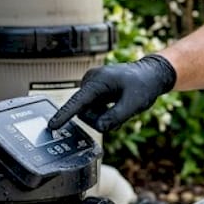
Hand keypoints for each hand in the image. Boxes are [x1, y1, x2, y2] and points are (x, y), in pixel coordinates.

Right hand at [47, 55, 176, 132]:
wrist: (151, 75)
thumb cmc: (144, 86)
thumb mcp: (133, 104)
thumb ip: (115, 117)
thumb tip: (99, 127)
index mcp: (97, 81)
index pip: (77, 102)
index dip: (64, 115)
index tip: (52, 126)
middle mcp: (90, 81)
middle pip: (83, 111)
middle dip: (99, 118)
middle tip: (120, 113)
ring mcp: (91, 85)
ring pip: (88, 111)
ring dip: (103, 115)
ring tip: (120, 106)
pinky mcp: (94, 90)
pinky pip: (93, 108)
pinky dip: (104, 112)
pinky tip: (117, 104)